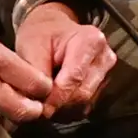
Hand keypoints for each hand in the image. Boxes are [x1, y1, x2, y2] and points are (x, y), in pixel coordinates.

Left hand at [15, 0, 116, 118]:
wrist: (52, 29)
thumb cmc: (42, 34)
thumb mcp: (32, 45)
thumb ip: (37, 73)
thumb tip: (41, 100)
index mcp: (90, 41)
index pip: (75, 78)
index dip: (56, 97)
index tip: (42, 107)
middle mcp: (104, 56)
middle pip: (83, 93)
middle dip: (59, 104)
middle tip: (39, 106)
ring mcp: (106, 71)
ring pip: (86, 102)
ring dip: (64, 108)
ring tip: (46, 101)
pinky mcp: (102, 84)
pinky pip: (87, 105)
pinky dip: (69, 108)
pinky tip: (56, 100)